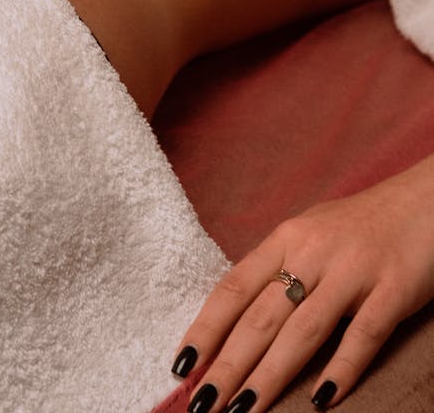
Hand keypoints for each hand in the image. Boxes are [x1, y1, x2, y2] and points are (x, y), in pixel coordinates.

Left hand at [172, 157, 433, 411]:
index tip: (182, 363)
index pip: (234, 286)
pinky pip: (364, 334)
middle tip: (203, 403)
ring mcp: (353, 270)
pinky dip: (341, 368)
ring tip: (244, 410)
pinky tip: (320, 400)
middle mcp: (313, 252)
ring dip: (270, 374)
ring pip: (303, 329)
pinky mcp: (393, 287)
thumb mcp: (311, 234)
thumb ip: (279, 268)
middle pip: (262, 316)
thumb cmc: (361, 223)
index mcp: (287, 238)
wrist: (422, 199)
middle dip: (229, 364)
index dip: (206, 327)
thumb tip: (236, 313)